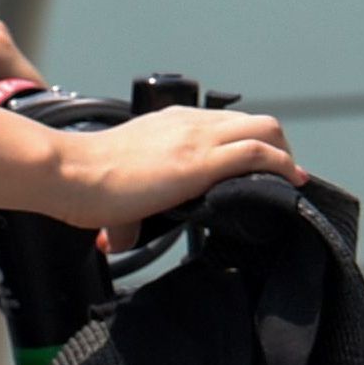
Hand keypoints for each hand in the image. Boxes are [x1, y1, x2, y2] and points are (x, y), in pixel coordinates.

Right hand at [42, 105, 305, 242]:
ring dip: (285, 157)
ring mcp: (198, 139)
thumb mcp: (113, 197)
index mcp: (171, 125)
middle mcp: (191, 123)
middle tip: (280, 182)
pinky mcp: (201, 162)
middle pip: (254, 121)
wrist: (72, 173)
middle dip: (277, 149)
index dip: (247, 146)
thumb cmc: (84, 185)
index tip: (257, 173)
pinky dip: (281, 167)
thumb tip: (112, 243)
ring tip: (290, 186)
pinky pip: (257, 152)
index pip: (224, 126)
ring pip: (265, 129)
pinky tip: (291, 185)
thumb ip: (122, 218)